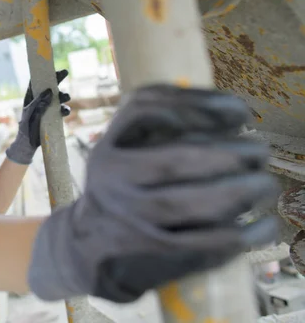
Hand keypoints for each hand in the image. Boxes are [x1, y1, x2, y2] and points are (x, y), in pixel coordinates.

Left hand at [5, 70, 70, 164]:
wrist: (29, 144)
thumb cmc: (27, 127)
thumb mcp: (31, 113)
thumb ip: (40, 102)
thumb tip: (50, 91)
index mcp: (31, 97)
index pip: (36, 81)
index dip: (42, 73)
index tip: (48, 64)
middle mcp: (41, 100)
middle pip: (50, 86)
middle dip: (58, 79)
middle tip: (64, 72)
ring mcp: (48, 108)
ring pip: (58, 98)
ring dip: (64, 95)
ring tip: (66, 97)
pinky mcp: (54, 117)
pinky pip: (62, 110)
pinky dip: (65, 109)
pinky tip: (65, 111)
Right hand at [27, 84, 278, 301]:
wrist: (88, 241)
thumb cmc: (120, 185)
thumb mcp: (123, 149)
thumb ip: (160, 123)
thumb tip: (230, 113)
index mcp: (108, 148)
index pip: (145, 112)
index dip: (197, 105)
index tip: (239, 110)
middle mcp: (109, 179)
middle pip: (171, 160)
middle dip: (226, 153)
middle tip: (260, 151)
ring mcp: (126, 216)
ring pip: (182, 203)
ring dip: (235, 192)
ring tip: (265, 184)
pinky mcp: (147, 249)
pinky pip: (194, 244)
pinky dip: (235, 236)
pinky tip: (262, 226)